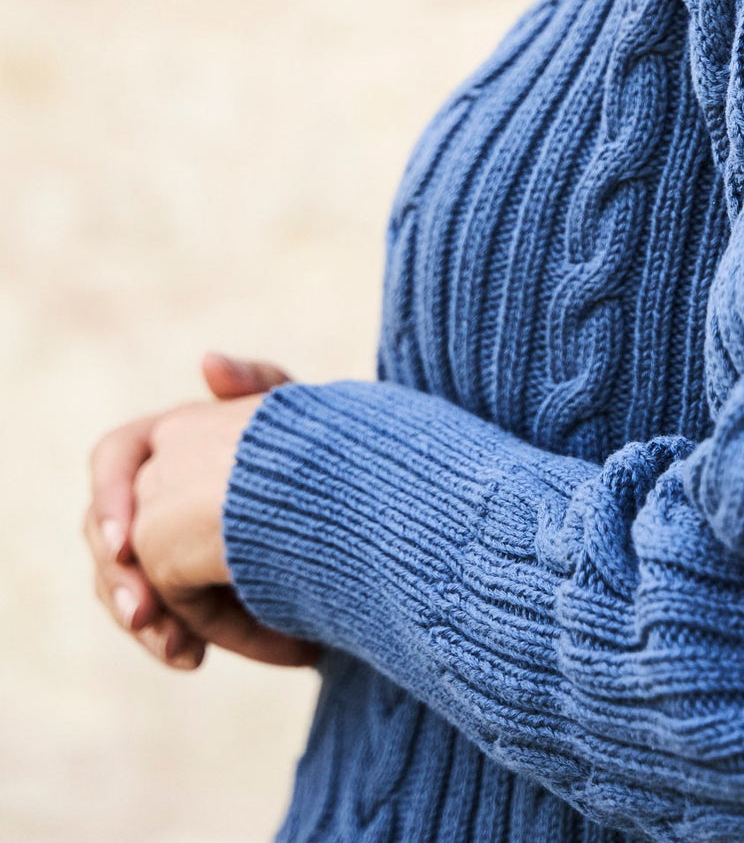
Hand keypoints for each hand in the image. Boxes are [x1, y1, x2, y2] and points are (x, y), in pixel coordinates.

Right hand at [85, 353, 319, 670]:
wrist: (360, 495)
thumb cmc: (320, 442)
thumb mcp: (295, 412)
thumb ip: (257, 384)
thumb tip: (207, 361)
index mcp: (169, 439)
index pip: (114, 459)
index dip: (108, 499)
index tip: (127, 543)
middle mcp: (154, 491)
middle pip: (108, 538)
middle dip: (118, 580)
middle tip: (143, 615)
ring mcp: (166, 545)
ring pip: (127, 586)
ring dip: (142, 621)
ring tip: (179, 650)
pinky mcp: (190, 588)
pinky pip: (165, 617)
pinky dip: (174, 636)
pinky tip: (193, 657)